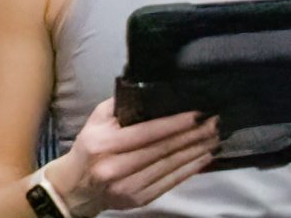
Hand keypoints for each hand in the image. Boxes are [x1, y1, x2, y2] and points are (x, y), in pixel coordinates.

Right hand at [54, 99, 218, 214]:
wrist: (75, 187)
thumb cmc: (90, 147)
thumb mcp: (97, 120)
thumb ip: (121, 104)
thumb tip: (154, 90)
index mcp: (104, 144)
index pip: (147, 132)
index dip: (175, 123)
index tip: (199, 114)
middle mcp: (114, 167)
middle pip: (163, 149)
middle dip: (193, 135)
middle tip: (215, 122)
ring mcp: (126, 186)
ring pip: (170, 166)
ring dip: (197, 151)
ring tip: (215, 137)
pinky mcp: (138, 199)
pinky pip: (171, 182)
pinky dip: (191, 169)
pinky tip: (205, 157)